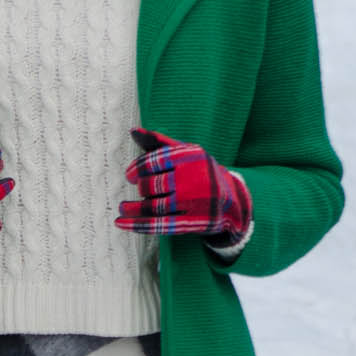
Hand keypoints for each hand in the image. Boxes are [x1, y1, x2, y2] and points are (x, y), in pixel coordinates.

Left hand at [115, 127, 252, 242]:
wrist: (232, 201)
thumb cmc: (201, 172)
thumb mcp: (186, 153)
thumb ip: (159, 143)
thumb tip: (133, 131)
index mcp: (190, 158)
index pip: (155, 161)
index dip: (137, 168)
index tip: (130, 175)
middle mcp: (192, 179)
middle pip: (153, 185)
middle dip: (141, 188)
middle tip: (137, 190)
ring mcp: (193, 203)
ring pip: (154, 206)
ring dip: (133, 209)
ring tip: (123, 208)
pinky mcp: (192, 223)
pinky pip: (159, 225)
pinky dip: (138, 224)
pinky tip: (122, 223)